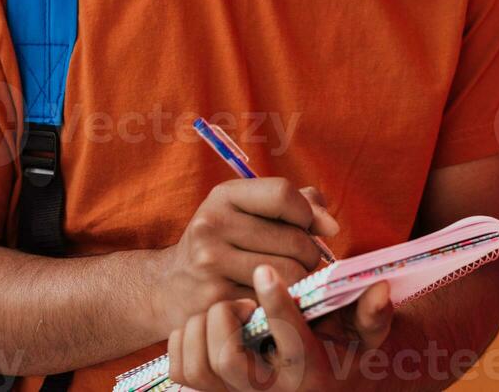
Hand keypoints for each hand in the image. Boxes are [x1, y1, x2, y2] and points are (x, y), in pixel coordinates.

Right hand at [152, 180, 338, 333]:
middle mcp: (213, 225)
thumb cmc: (222, 243)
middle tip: (297, 261)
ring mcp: (212, 265)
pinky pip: (274, 303)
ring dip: (301, 282)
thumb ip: (293, 204)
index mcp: (223, 196)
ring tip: (287, 280)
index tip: (315, 228)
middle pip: (294, 239)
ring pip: (290, 275)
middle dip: (308, 254)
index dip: (308, 213)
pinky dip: (282, 304)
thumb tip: (330, 225)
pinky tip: (270, 300)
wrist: (169, 286)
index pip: (283, 194)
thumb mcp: (245, 211)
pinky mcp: (217, 302)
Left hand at [167, 264, 393, 391]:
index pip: (291, 345)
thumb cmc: (343, 350)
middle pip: (229, 362)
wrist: (321, 383)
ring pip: (202, 364)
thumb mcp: (363, 335)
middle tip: (242, 300)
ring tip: (227, 309)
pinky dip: (187, 337)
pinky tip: (207, 320)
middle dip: (228, 319)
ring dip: (206, 325)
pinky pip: (182, 367)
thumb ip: (372, 314)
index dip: (276, 306)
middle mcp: (270, 391)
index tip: (265, 272)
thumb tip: (380, 290)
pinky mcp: (210, 389)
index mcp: (310, 376)